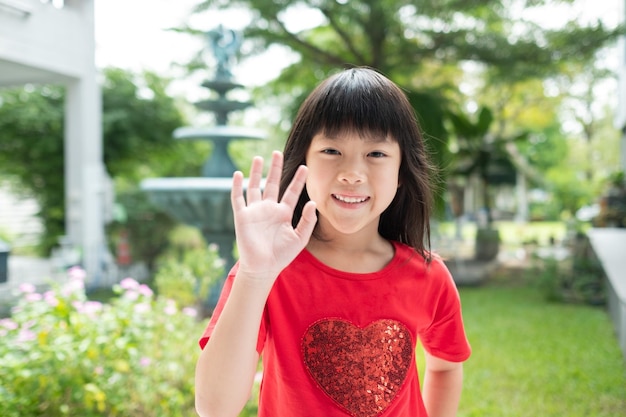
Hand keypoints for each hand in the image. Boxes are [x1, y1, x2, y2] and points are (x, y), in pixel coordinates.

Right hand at [231, 151, 316, 286]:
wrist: (264, 267)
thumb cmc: (282, 255)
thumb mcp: (300, 238)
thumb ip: (308, 221)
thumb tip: (313, 203)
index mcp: (283, 213)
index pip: (291, 192)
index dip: (298, 180)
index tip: (305, 166)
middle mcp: (269, 209)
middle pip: (272, 184)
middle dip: (275, 169)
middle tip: (277, 152)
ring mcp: (255, 211)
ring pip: (254, 187)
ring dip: (256, 173)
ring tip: (259, 157)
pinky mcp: (242, 216)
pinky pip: (238, 198)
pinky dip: (236, 186)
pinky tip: (237, 174)